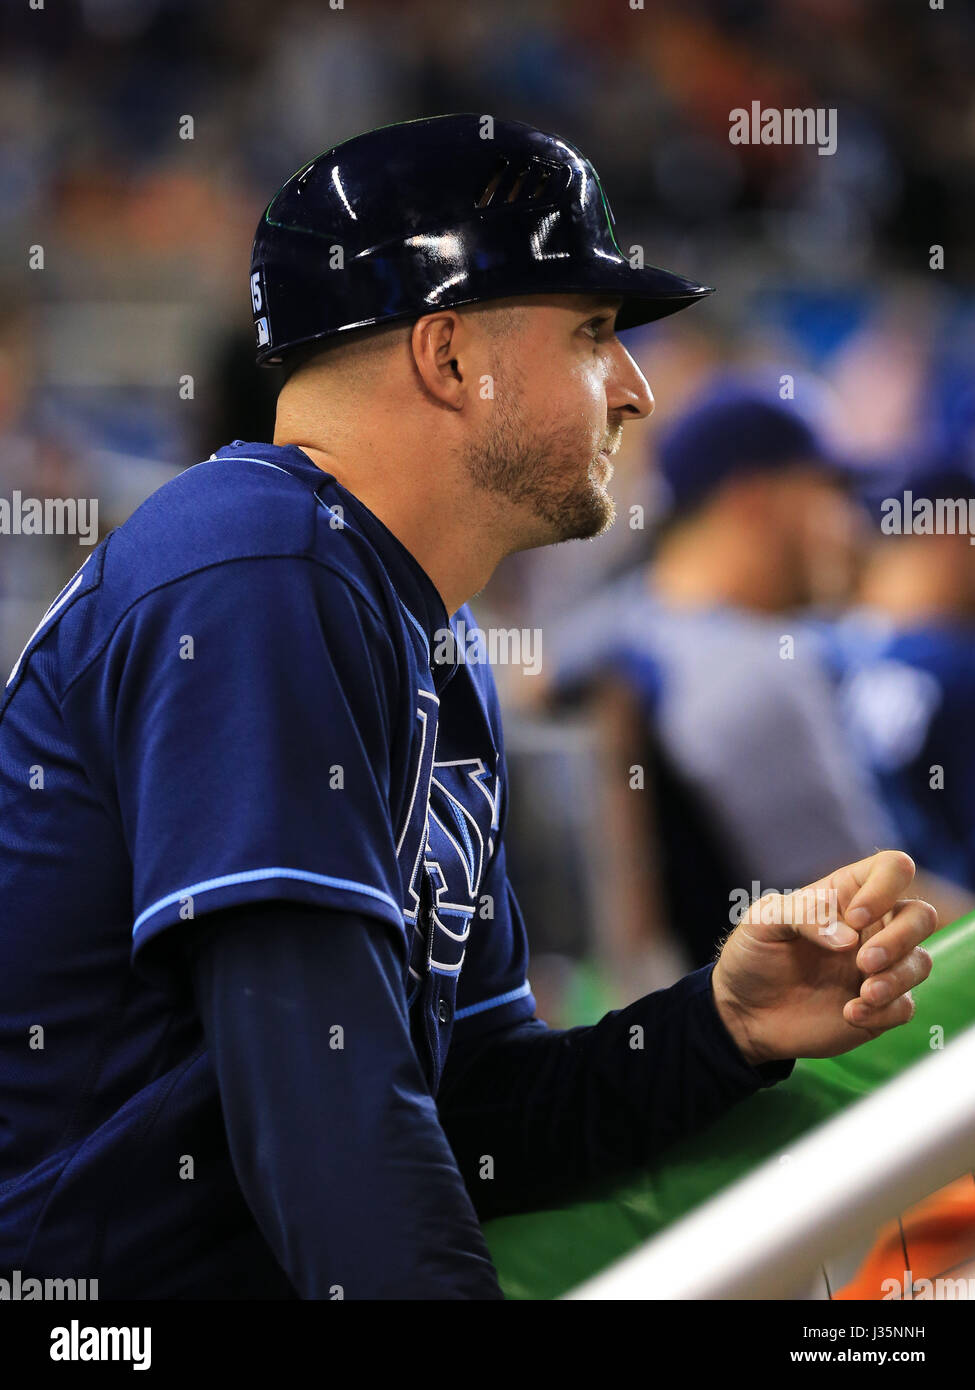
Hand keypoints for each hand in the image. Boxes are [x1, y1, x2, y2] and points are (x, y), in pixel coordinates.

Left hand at [711, 850, 936, 1065]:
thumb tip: (850, 937)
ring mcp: (879, 968)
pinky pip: (905, 1006)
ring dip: (897, 977)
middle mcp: (871, 928)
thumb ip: (802, 915)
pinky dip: (884, 1011)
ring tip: (864, 994)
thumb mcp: (762, 921)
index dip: (885, 888)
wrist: (743, 1012)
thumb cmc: (752, 955)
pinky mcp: (880, 1006)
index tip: (855, 917)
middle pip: (922, 915)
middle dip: (900, 938)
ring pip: (921, 961)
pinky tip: (849, 1014)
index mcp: (846, 894)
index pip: (893, 869)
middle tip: (863, 961)